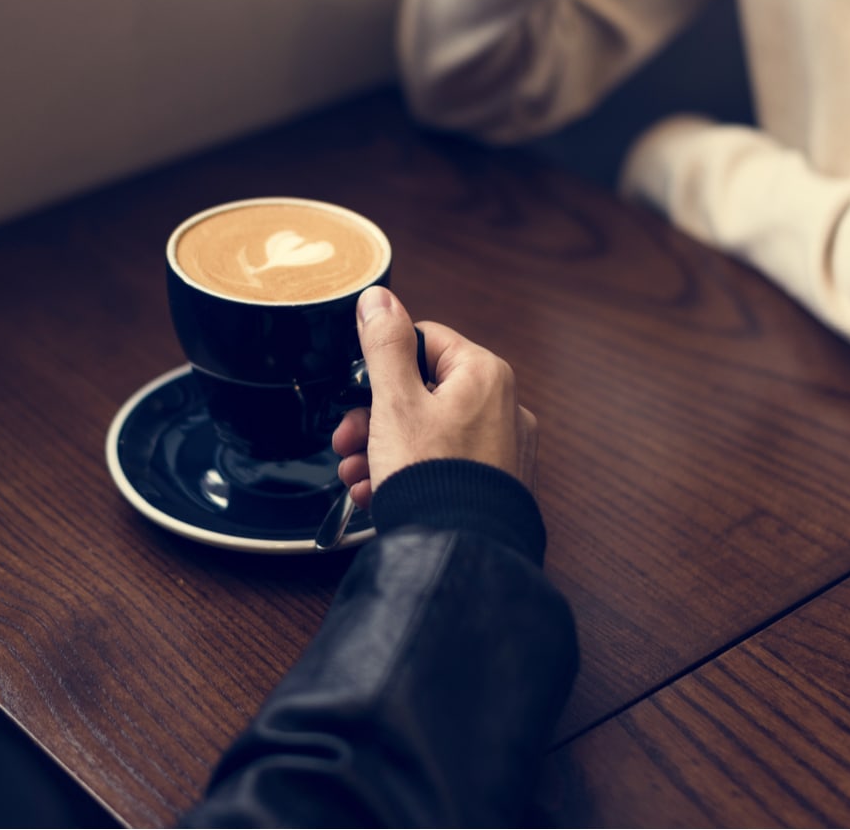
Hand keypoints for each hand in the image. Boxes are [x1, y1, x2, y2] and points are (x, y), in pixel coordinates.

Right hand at [332, 287, 537, 508]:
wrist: (461, 552)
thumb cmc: (432, 477)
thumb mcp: (395, 402)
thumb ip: (385, 346)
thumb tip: (379, 297)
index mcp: (484, 374)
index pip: (424, 341)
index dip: (382, 367)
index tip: (357, 393)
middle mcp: (504, 406)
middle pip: (422, 392)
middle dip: (373, 418)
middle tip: (345, 441)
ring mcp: (503, 448)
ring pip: (429, 432)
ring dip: (382, 448)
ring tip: (355, 474)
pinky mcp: (496, 483)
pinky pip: (445, 463)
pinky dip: (409, 472)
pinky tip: (377, 492)